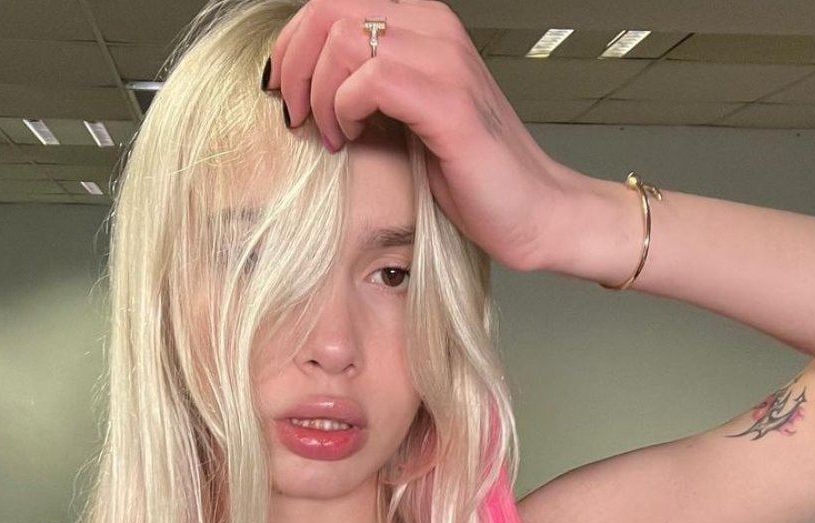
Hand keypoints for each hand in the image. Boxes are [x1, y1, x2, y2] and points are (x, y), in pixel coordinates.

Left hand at [267, 0, 587, 271]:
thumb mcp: (402, 112)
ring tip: (332, 132)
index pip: (332, 2)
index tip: (283, 89)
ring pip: (344, 38)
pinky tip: (352, 137)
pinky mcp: (449, 102)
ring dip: (320, 93)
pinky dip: (345, 110)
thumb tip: (299, 79)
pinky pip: (371, 80)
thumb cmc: (469, 170)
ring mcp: (445, 62)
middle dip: (295, 64)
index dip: (292, 44)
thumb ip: (362, 84)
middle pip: (330, 9)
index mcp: (423, 25)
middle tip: (297, 112)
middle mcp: (436, 30)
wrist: (531, 210)